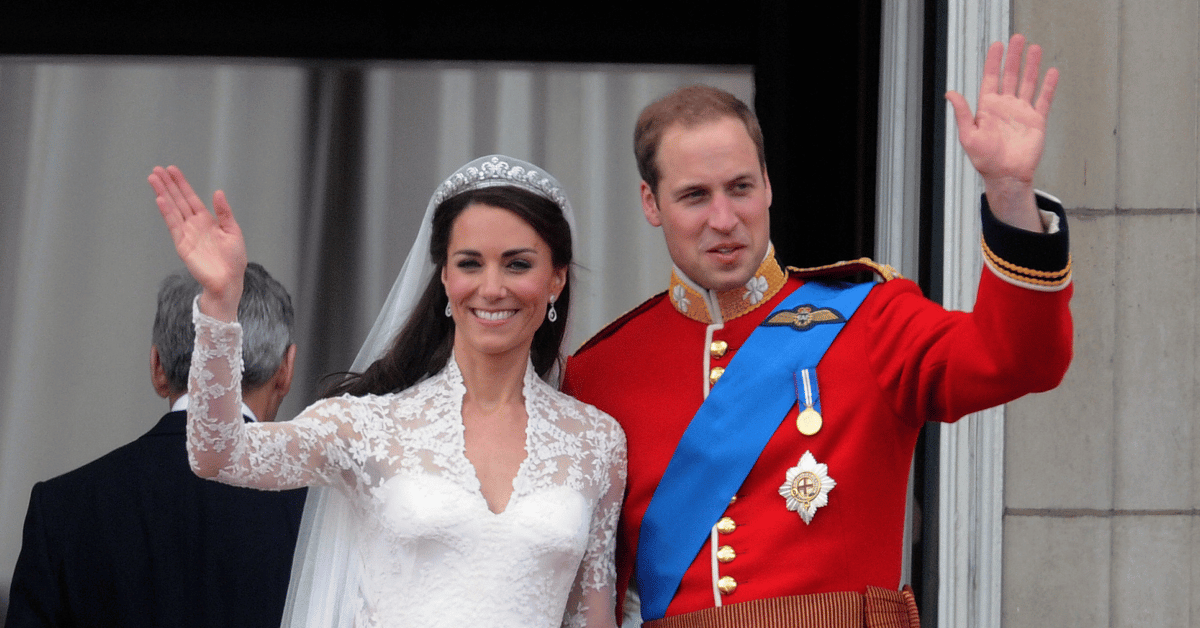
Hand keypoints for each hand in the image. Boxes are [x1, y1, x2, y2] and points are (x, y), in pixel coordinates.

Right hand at [149, 165, 245, 320]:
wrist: (229, 281)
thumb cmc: (233, 259)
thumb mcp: (233, 231)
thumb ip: (224, 212)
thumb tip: (218, 192)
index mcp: (207, 220)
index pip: (191, 198)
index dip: (181, 184)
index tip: (171, 170)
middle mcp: (194, 225)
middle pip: (178, 200)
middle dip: (168, 185)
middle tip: (157, 169)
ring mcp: (186, 234)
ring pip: (172, 209)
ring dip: (163, 193)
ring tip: (153, 179)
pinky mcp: (182, 245)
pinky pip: (173, 225)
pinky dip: (167, 212)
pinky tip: (160, 199)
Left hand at [947, 34, 1058, 229]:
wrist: (1006, 176)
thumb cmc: (984, 160)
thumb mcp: (969, 136)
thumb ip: (962, 113)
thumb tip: (950, 93)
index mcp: (988, 108)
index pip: (991, 78)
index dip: (994, 61)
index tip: (997, 45)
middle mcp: (1005, 106)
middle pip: (1010, 76)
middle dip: (1014, 57)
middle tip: (1018, 39)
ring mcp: (1021, 112)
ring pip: (1027, 83)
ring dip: (1031, 66)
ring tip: (1035, 49)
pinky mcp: (1036, 121)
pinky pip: (1043, 99)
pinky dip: (1048, 86)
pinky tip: (1051, 72)